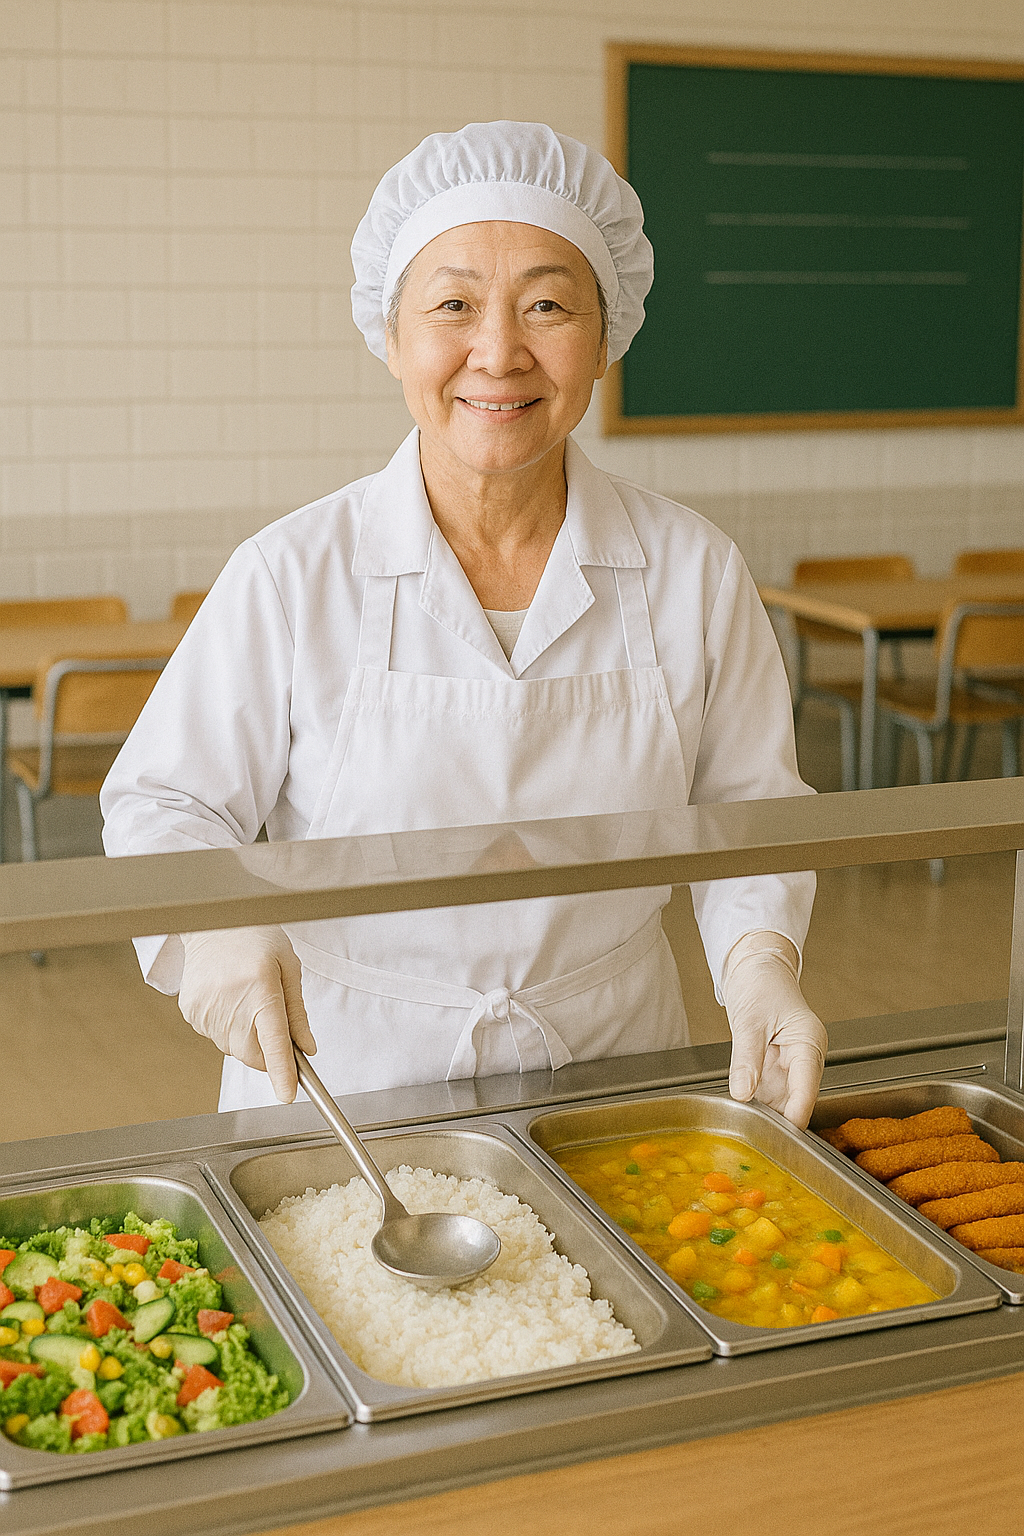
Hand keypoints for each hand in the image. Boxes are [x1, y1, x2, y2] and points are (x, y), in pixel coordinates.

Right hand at [178, 926, 315, 1103]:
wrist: (212, 922)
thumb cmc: (255, 938)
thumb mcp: (288, 968)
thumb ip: (297, 1013)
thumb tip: (307, 1049)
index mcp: (261, 989)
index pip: (273, 1042)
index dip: (282, 1072)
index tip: (288, 1094)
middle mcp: (231, 1003)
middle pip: (254, 1056)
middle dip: (268, 1050)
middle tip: (271, 1018)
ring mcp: (207, 1010)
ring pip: (235, 1050)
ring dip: (248, 1038)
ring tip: (247, 998)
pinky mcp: (192, 1013)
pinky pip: (217, 1038)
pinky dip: (228, 1028)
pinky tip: (229, 999)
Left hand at [720, 932, 826, 1129]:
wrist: (754, 967)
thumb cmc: (761, 982)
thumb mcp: (750, 1020)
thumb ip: (746, 1059)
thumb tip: (743, 1093)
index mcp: (809, 1043)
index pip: (807, 1088)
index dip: (796, 1115)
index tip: (782, 1138)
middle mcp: (804, 1057)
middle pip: (796, 1100)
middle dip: (779, 1121)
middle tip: (756, 1141)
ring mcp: (790, 1064)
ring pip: (781, 1101)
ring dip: (765, 1115)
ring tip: (745, 1131)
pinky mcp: (774, 1067)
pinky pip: (768, 1093)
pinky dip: (755, 1105)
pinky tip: (742, 1115)